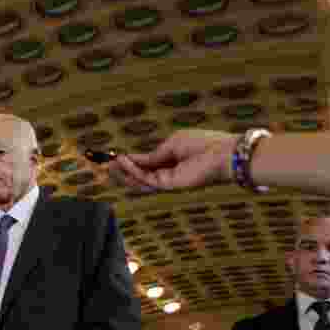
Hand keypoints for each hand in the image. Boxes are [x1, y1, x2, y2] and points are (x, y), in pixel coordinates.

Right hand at [109, 129, 237, 191]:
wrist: (223, 154)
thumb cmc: (203, 144)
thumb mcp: (173, 144)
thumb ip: (154, 154)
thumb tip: (137, 159)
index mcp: (171, 162)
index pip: (147, 164)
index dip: (130, 161)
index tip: (115, 156)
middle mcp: (169, 174)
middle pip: (141, 176)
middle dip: (123, 171)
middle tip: (106, 165)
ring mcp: (169, 181)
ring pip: (141, 181)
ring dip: (124, 173)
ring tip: (109, 165)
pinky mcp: (170, 185)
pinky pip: (147, 179)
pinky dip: (133, 171)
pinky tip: (123, 161)